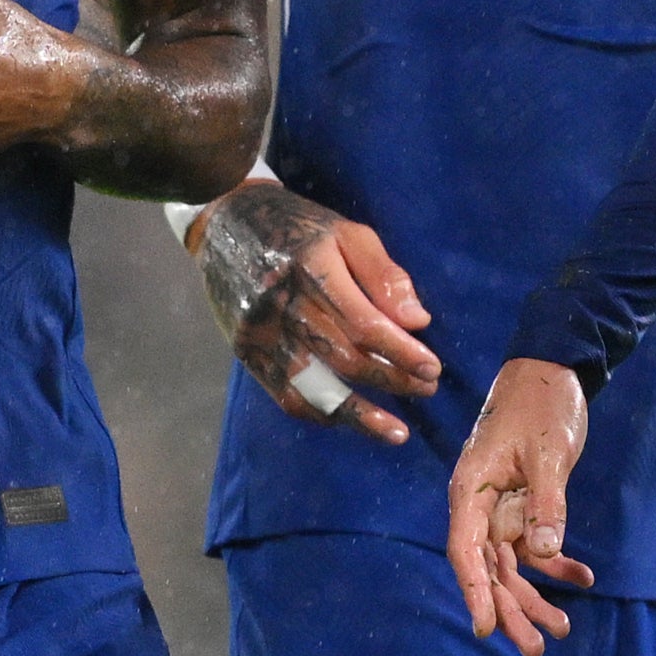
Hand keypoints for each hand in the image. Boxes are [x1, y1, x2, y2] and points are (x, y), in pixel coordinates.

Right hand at [188, 183, 439, 445]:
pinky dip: (322, 414)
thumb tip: (418, 322)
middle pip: (344, 358)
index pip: (363, 323)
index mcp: (310, 268)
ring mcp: (260, 333)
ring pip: (315, 388)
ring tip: (398, 432)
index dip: (401, 352)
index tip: (432, 367)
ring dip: (361, 415)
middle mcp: (281, 304)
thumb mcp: (347, 231)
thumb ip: (383, 274)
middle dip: (392, 379)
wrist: (224, 223)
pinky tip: (352, 422)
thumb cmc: (297, 226)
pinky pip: (287, 396)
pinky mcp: (246, 352)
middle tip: (427, 387)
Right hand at [445, 356, 595, 655]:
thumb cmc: (540, 403)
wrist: (552, 371)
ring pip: (512, 566)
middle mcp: (480, 505)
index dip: (474, 592)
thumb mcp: (547, 453)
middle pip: (490, 569)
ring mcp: (501, 507)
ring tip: (562, 630)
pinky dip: (557, 565)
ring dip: (535, 597)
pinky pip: (535, 546)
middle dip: (512, 610)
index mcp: (472, 489)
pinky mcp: (523, 505)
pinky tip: (583, 580)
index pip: (466, 550)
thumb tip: (543, 554)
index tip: (485, 630)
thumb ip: (546, 503)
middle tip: (537, 649)